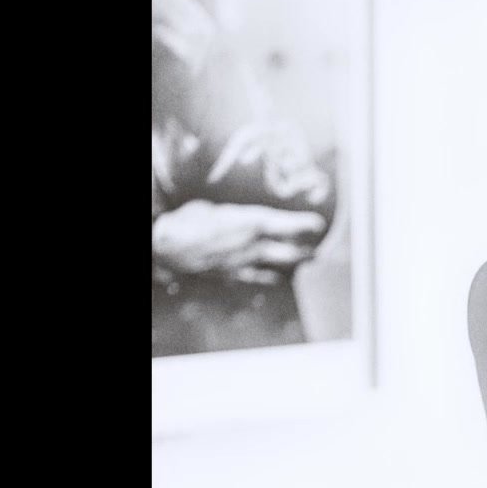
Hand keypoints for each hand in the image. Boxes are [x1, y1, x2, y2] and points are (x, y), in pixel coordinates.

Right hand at [153, 200, 327, 282]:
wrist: (168, 248)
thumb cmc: (188, 221)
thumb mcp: (215, 209)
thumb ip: (237, 216)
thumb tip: (247, 218)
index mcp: (248, 222)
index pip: (284, 224)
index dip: (303, 225)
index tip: (318, 224)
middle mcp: (250, 245)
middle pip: (288, 250)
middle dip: (305, 250)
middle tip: (317, 249)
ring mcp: (243, 263)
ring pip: (276, 265)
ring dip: (293, 263)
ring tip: (306, 260)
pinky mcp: (232, 275)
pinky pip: (257, 277)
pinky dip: (270, 276)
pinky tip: (278, 277)